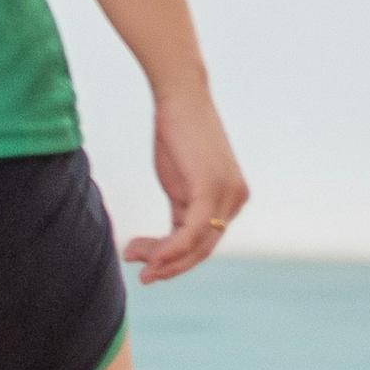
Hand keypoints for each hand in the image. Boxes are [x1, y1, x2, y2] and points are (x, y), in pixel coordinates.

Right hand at [125, 85, 251, 283]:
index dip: (174, 260)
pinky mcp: (212, 189)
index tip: (143, 262)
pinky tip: (149, 257)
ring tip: (132, 256)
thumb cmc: (177, 136)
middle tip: (140, 272)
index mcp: (232, 200)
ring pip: (196, 247)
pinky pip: (192, 233)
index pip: (204, 244)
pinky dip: (169, 249)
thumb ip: (181, 212)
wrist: (179, 98)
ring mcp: (228, 195)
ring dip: (163, 260)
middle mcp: (236, 200)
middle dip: (168, 266)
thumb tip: (164, 248)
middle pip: (202, 250)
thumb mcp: (180, 183)